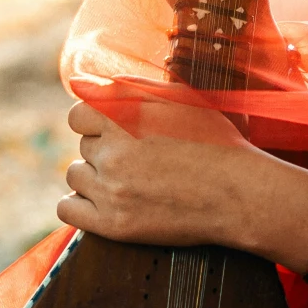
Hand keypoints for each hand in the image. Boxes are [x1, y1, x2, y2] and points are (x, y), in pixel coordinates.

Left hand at [58, 100, 307, 272]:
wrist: (240, 193)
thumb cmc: (216, 142)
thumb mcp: (178, 99)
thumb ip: (127, 87)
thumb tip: (80, 84)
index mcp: (124, 115)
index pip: (78, 115)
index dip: (98, 124)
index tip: (119, 134)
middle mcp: (113, 150)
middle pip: (83, 146)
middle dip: (106, 151)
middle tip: (140, 161)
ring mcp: (112, 189)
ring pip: (76, 175)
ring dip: (95, 178)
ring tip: (129, 183)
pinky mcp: (114, 224)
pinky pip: (68, 209)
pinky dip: (78, 205)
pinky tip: (102, 203)